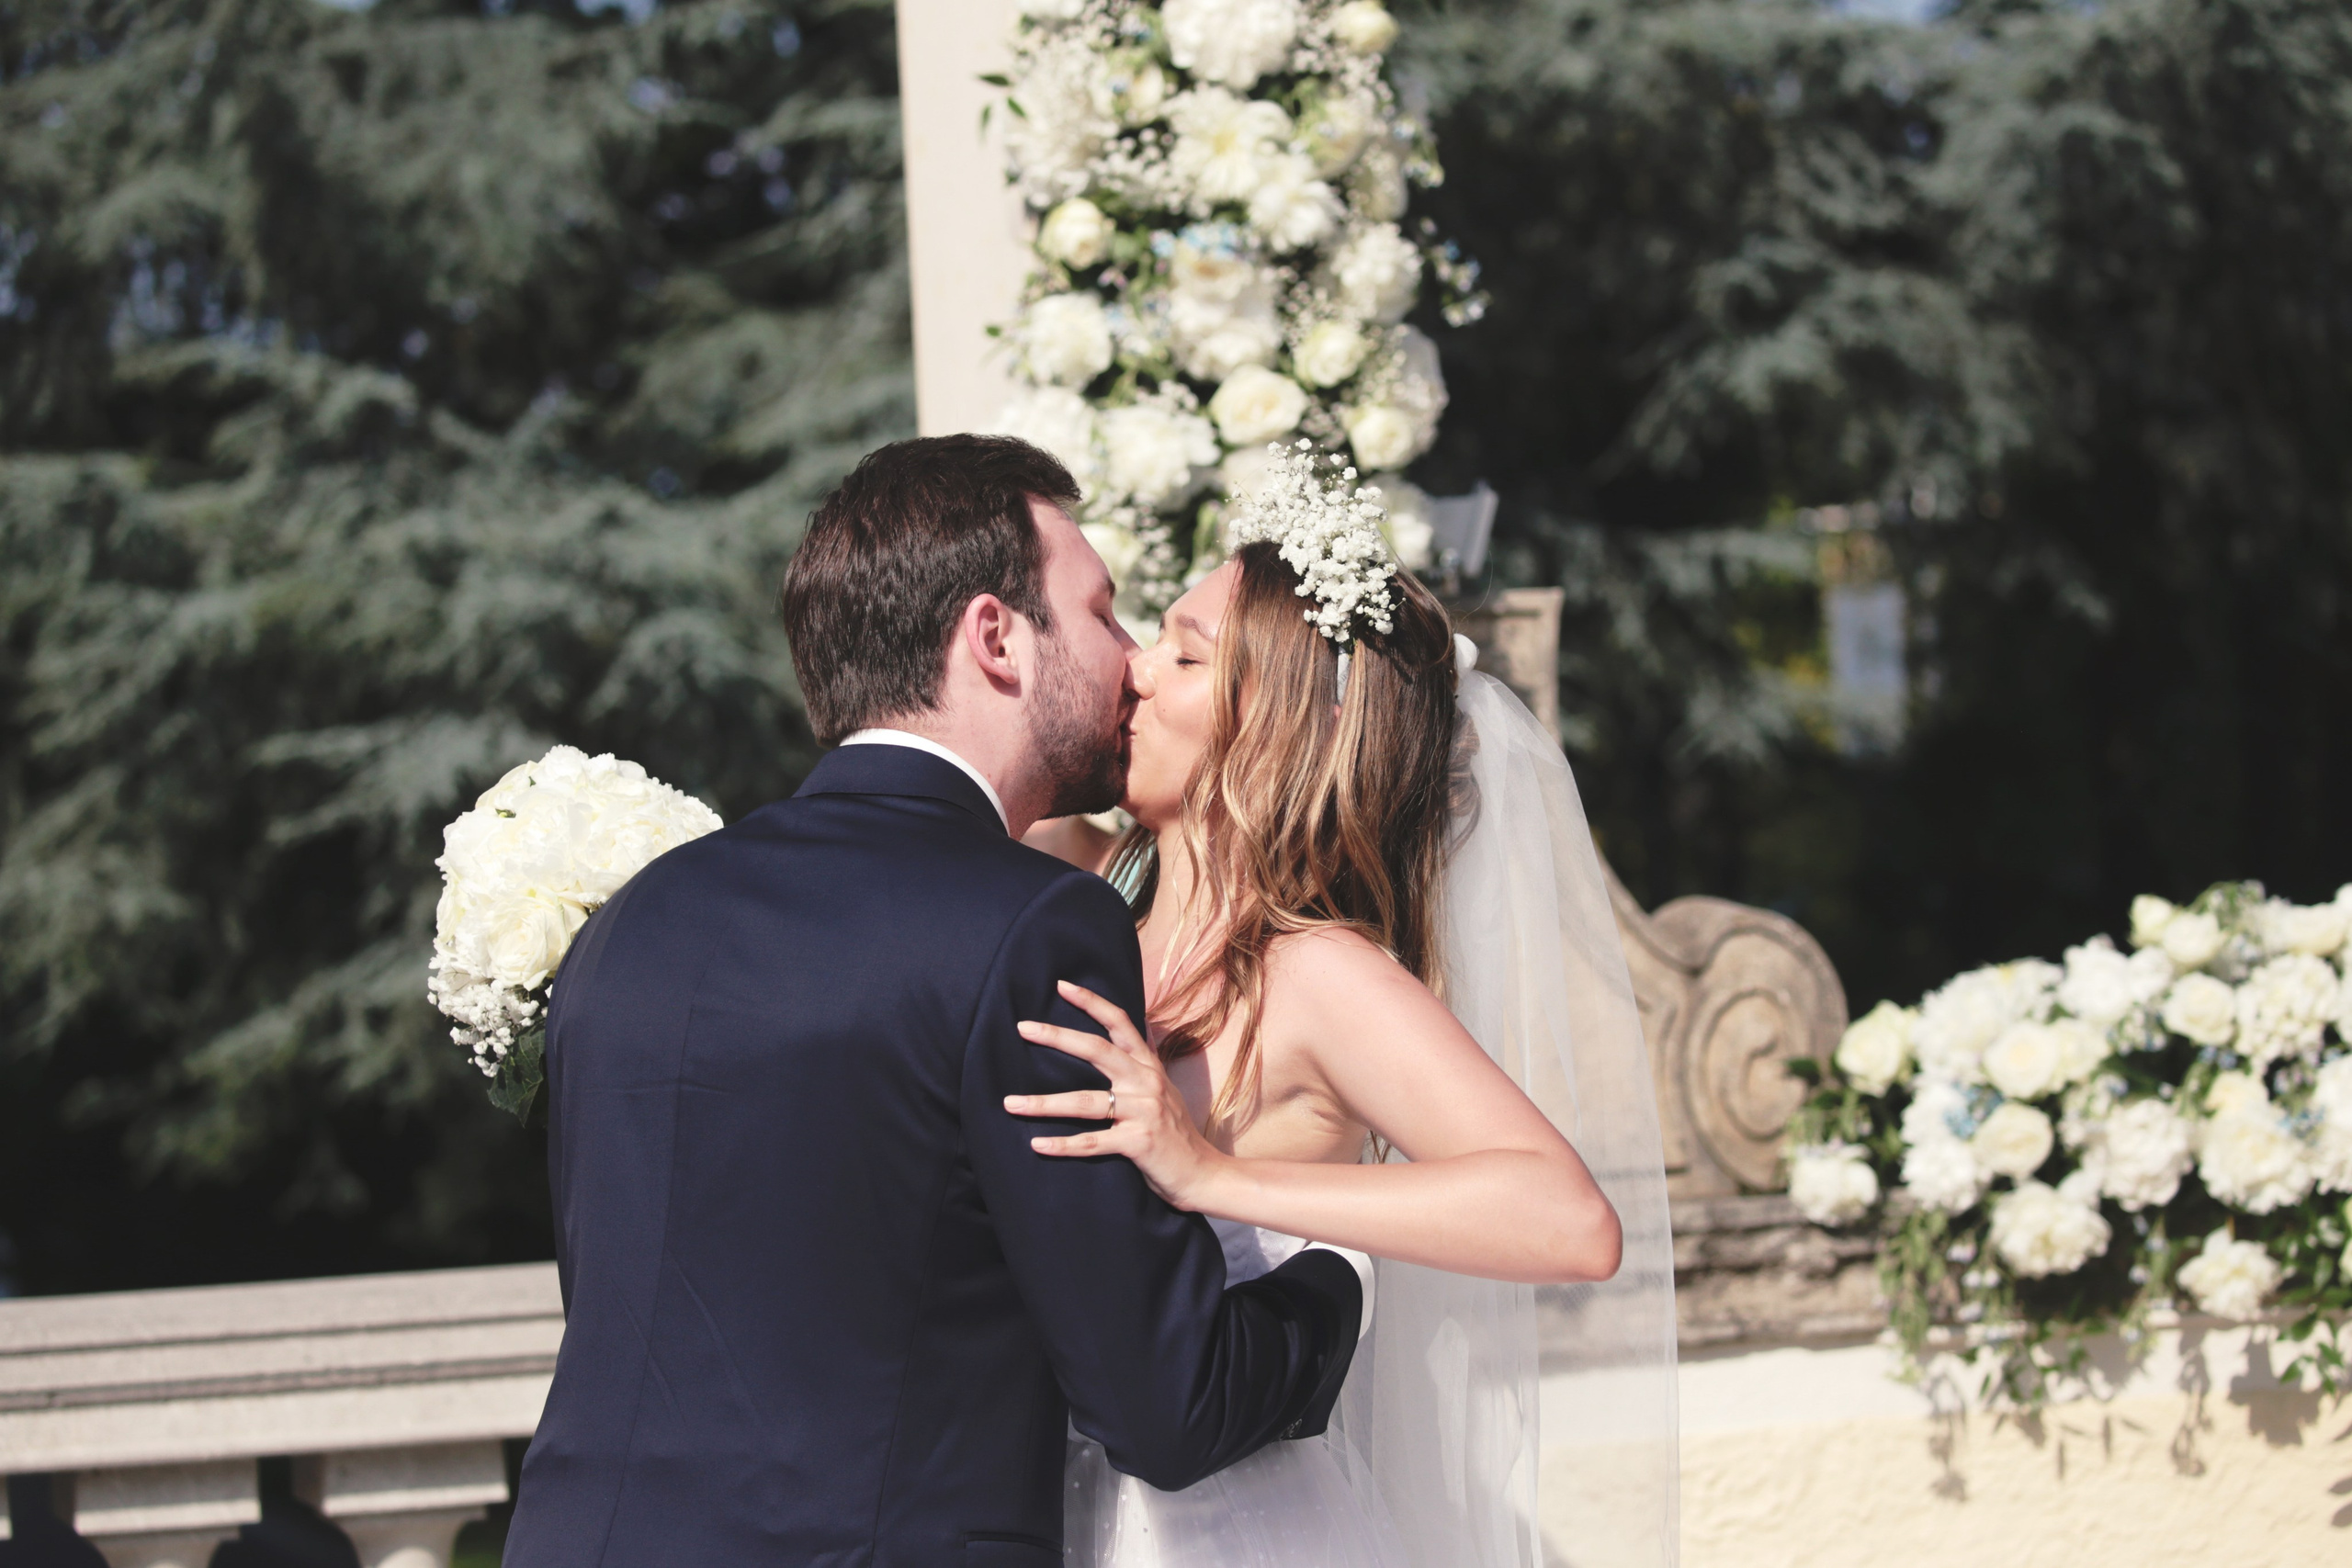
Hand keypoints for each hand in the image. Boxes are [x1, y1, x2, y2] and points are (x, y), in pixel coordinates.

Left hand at [1008, 980, 1225, 1209]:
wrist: (1202, 1173)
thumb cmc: (1175, 1132)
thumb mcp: (1163, 1089)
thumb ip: (1143, 1063)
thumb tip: (1133, 1031)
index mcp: (1149, 1067)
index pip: (1121, 1023)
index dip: (1092, 1002)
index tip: (1062, 986)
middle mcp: (1146, 1083)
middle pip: (1097, 1050)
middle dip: (1057, 1037)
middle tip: (1023, 1027)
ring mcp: (1143, 1112)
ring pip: (1085, 1102)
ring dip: (1044, 1104)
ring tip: (1011, 1103)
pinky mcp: (1138, 1143)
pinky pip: (1093, 1142)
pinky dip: (1063, 1145)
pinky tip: (1038, 1144)